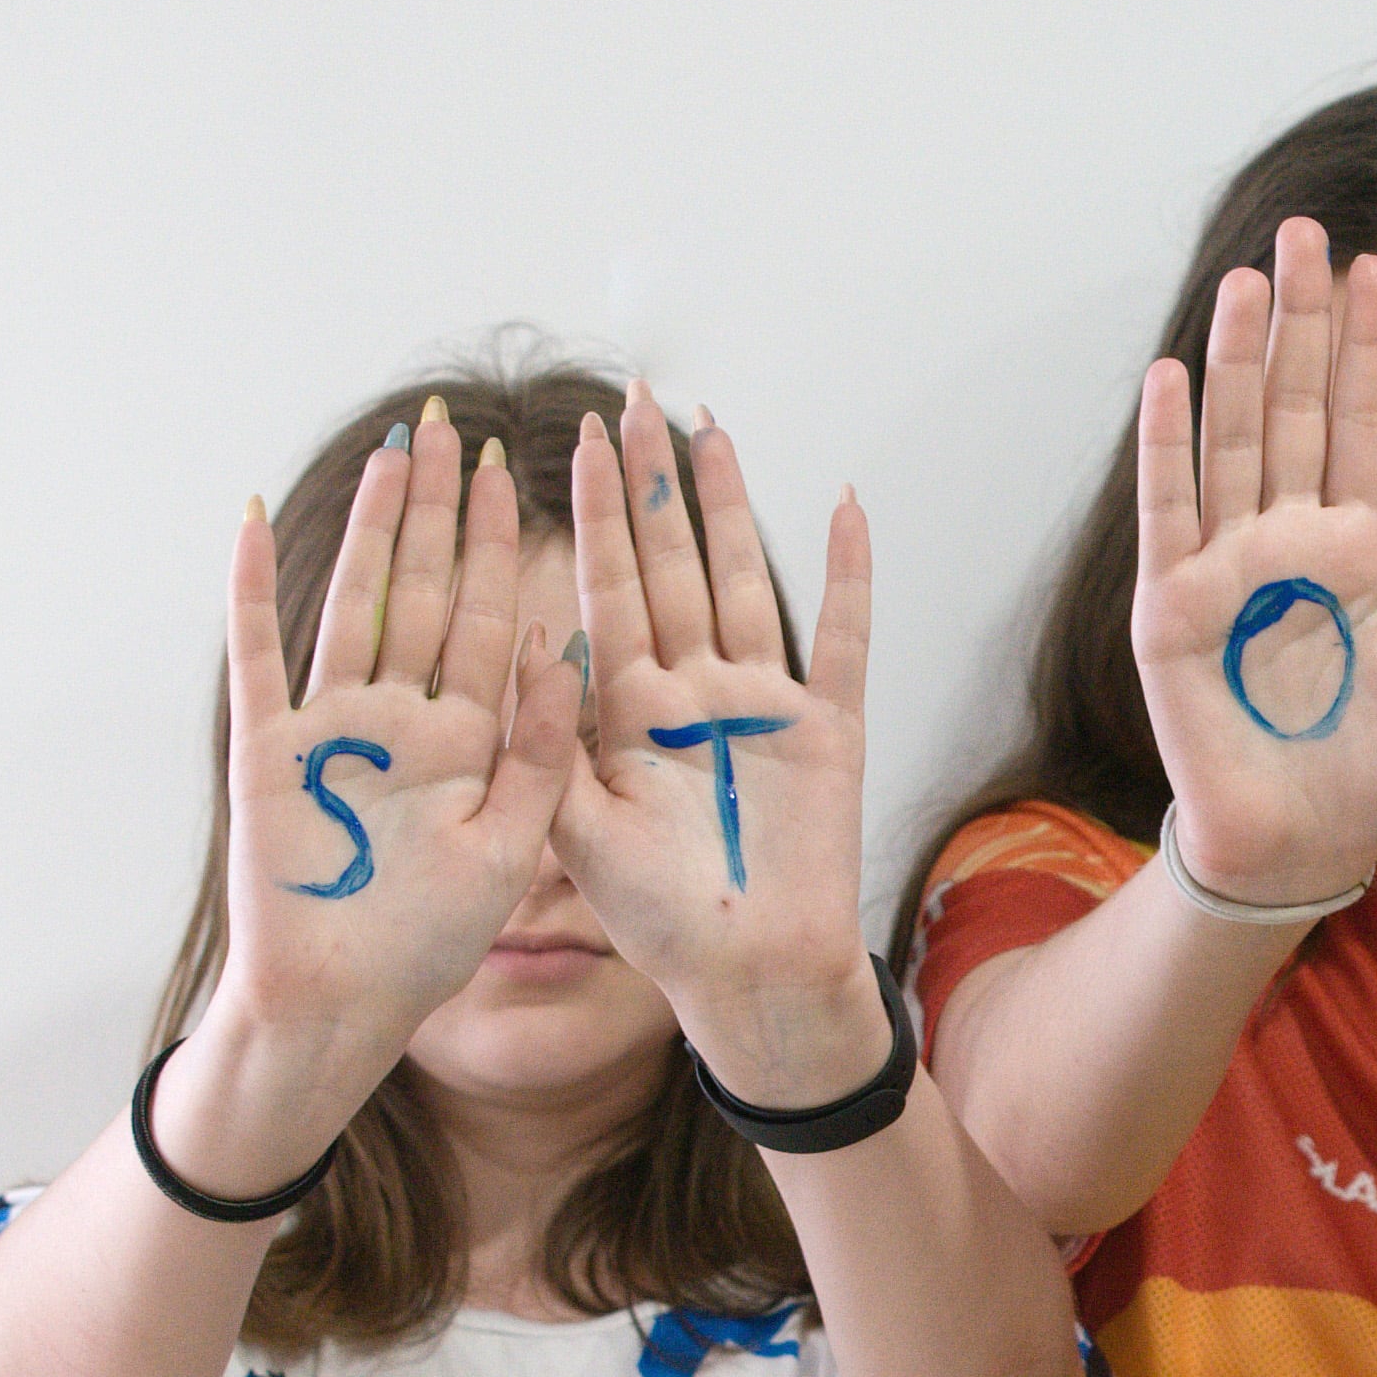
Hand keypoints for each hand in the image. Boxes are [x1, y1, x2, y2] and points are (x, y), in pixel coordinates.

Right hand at [212, 408, 576, 1058]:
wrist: (339, 1006)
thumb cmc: (426, 944)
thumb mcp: (512, 845)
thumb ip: (541, 748)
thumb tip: (572, 643)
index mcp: (469, 742)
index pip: (495, 622)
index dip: (508, 546)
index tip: (523, 472)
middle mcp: (403, 719)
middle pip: (429, 592)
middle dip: (443, 510)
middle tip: (457, 425)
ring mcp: (333, 726)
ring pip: (356, 601)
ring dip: (374, 527)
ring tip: (393, 450)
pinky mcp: (265, 748)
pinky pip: (259, 652)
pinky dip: (255, 586)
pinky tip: (258, 518)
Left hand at [548, 388, 884, 1103]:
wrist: (749, 976)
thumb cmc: (660, 923)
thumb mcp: (570, 835)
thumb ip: (548, 741)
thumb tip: (530, 637)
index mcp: (626, 714)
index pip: (604, 589)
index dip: (593, 513)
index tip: (577, 440)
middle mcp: (691, 693)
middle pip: (669, 565)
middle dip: (652, 482)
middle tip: (636, 400)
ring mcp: (761, 706)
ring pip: (742, 580)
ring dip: (729, 505)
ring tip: (712, 429)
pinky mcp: (829, 730)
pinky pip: (840, 635)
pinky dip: (846, 572)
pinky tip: (843, 505)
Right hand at [1129, 219, 1376, 905]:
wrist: (1303, 848)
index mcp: (1363, 552)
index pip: (1365, 427)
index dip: (1368, 351)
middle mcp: (1292, 541)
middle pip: (1294, 410)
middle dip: (1302, 324)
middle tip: (1309, 233)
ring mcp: (1228, 566)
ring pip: (1233, 440)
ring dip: (1238, 360)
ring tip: (1250, 281)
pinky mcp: (1173, 606)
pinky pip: (1170, 511)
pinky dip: (1169, 446)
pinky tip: (1172, 374)